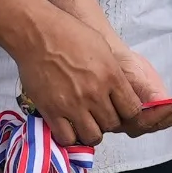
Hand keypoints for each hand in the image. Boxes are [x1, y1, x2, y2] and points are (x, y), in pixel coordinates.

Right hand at [9, 10, 143, 145]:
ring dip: (92, 132)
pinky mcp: (51, 111)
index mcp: (112, 77)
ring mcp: (73, 105)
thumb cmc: (72, 34)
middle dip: (109, 121)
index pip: (133, 110)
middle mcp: (96, 94)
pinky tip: (68, 127)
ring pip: (93, 136)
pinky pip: (67, 138)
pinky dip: (70, 137)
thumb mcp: (104, 49)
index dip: (129, 113)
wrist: (38, 34)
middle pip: (113, 125)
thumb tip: (118, 89)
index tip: (121, 110)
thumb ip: (114, 73)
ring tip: (85, 123)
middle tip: (100, 114)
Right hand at [118, 45, 171, 136]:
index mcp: (120, 112)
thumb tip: (160, 102)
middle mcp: (128, 121)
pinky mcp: (147, 113)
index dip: (162, 112)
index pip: (143, 119)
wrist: (116, 61)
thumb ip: (143, 89)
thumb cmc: (120, 65)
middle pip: (155, 124)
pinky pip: (163, 118)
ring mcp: (138, 118)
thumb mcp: (130, 72)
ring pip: (161, 123)